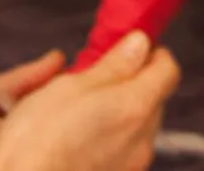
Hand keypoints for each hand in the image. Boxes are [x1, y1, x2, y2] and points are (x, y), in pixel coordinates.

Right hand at [0, 30, 180, 170]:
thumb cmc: (36, 139)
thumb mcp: (71, 85)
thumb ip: (113, 64)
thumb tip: (139, 44)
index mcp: (135, 107)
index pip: (168, 70)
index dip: (152, 54)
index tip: (131, 49)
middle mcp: (143, 139)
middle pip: (154, 99)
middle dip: (132, 84)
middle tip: (96, 78)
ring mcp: (132, 165)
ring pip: (138, 126)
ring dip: (119, 112)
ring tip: (81, 111)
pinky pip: (124, 150)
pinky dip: (110, 138)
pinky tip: (80, 137)